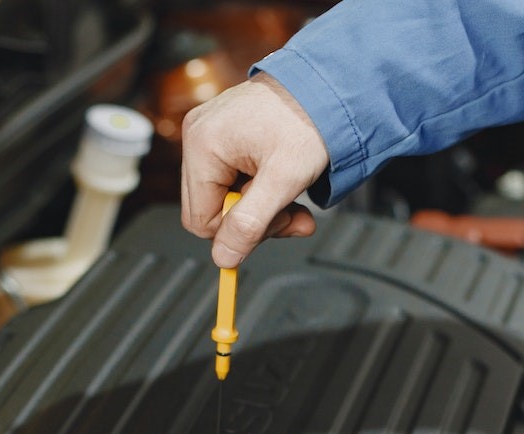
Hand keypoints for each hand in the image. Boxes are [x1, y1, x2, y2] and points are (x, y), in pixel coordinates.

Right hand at [181, 72, 329, 267]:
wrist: (326, 85)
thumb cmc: (308, 120)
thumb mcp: (284, 180)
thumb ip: (251, 224)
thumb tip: (224, 258)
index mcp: (203, 145)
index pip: (201, 220)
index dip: (239, 232)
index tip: (277, 223)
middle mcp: (197, 136)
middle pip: (211, 209)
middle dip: (255, 219)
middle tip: (292, 213)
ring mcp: (208, 132)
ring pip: (224, 196)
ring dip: (262, 205)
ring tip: (292, 193)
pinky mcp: (222, 133)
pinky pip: (231, 177)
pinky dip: (260, 187)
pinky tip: (281, 178)